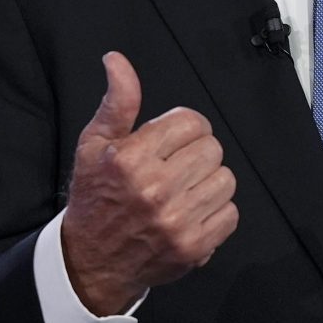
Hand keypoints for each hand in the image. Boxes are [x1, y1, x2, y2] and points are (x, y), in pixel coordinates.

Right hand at [61, 52, 238, 314]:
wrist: (91, 262)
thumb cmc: (95, 197)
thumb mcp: (95, 144)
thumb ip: (117, 101)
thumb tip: (116, 60)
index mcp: (130, 159)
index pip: (191, 122)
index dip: (186, 128)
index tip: (173, 142)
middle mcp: (154, 189)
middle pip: (212, 149)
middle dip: (197, 153)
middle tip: (176, 167)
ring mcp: (175, 221)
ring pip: (225, 179)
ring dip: (209, 182)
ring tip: (185, 190)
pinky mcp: (192, 247)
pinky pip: (231, 214)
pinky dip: (216, 212)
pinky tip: (192, 213)